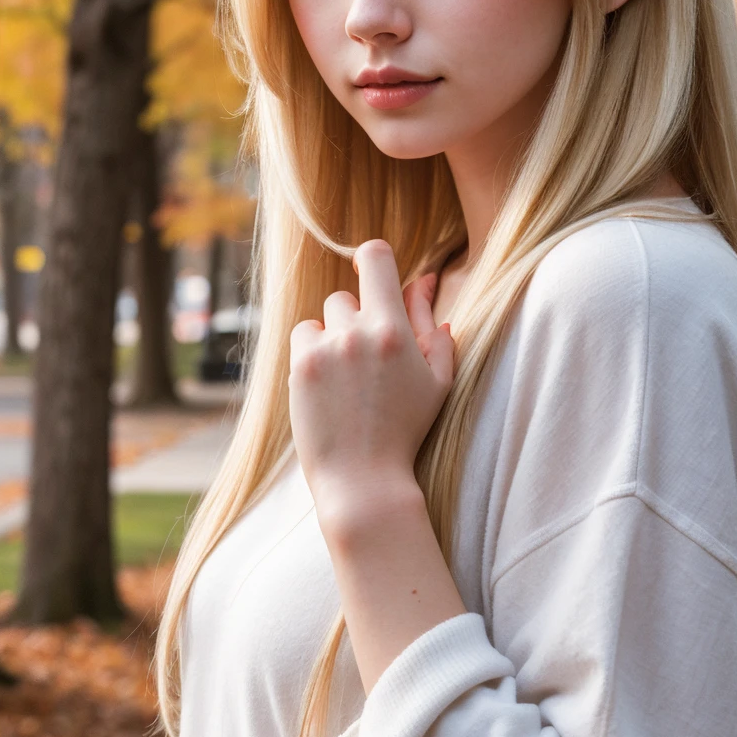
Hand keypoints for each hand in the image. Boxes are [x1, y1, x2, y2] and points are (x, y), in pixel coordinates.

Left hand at [288, 240, 454, 539]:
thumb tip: (425, 282)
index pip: (375, 258)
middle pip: (346, 297)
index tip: (369, 271)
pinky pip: (303, 336)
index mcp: (394, 331)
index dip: (371, 258)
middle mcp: (356, 333)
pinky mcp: (300, 368)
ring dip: (332, 335)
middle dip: (356, 319)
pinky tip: (328, 382)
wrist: (364, 478)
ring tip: (346, 376)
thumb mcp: (436, 379)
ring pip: (322, 318)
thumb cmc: (406, 429)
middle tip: (367, 360)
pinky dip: (313, 351)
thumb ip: (432, 326)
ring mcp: (325, 351)